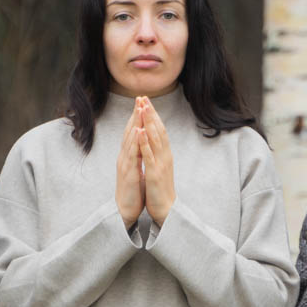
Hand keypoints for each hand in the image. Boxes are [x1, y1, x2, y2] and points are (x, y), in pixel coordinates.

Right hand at [115, 104, 144, 227]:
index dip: (137, 117)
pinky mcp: (128, 173)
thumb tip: (140, 143)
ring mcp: (125, 164)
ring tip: (140, 109)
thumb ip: (136, 155)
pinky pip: (132, 155)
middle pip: (129, 132)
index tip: (142, 102)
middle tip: (140, 98)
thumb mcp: (135, 169)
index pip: (132, 132)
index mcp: (128, 155)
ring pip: (130, 140)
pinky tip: (138, 131)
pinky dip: (135, 142)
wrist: (125, 209)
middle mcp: (124, 156)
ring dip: (135, 123)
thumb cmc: (131, 190)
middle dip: (135, 114)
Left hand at [138, 97, 175, 225]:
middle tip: (144, 97)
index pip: (159, 130)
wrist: (166, 209)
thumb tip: (156, 140)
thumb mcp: (160, 167)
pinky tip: (140, 131)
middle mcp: (165, 156)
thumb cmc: (161, 189)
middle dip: (151, 113)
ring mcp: (161, 164)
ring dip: (148, 122)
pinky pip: (149, 155)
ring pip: (155, 138)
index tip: (146, 101)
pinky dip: (144, 141)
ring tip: (143, 107)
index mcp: (165, 154)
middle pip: (158, 130)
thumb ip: (158, 153)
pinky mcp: (155, 173)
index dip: (153, 115)